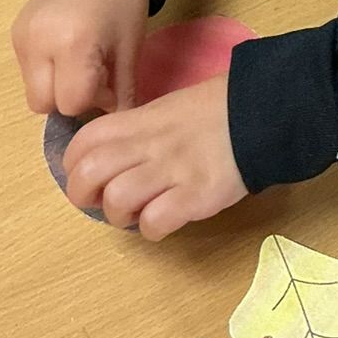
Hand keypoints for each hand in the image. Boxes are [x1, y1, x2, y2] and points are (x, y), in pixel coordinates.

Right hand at [12, 0, 149, 117]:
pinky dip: (45, 71)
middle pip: (43, 104)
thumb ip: (121, 93)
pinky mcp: (14, 33)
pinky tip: (64, 51)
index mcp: (71, 44)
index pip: (71, 104)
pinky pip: (26, 71)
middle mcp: (38, 42)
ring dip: (55, 88)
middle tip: (92, 76)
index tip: (108, 84)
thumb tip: (115, 128)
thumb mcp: (130, 49)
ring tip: (78, 62)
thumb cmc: (123, 2)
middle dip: (68, 100)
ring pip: (32, 91)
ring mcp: (21, 37)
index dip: (92, 101)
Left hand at [62, 78, 246, 237]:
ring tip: (135, 214)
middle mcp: (150, 145)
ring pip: (118, 200)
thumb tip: (112, 157)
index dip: (73, 165)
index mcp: (141, 121)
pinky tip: (163, 222)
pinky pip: (156, 221)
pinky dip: (152, 229)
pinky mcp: (197, 195)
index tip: (85, 176)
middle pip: (90, 173)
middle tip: (100, 202)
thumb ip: (137, 130)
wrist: (264, 112)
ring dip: (118, 216)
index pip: (84, 142)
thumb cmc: (216, 109)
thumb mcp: (168, 108)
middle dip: (83, 196)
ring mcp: (173, 171)